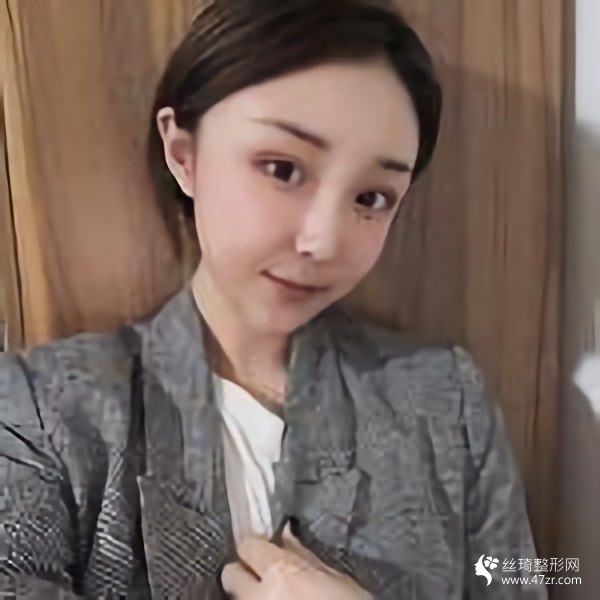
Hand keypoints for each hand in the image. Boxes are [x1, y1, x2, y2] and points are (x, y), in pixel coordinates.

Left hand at [221, 523, 372, 598]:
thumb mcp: (339, 582)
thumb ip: (307, 557)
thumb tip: (288, 535)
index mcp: (283, 573)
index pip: (249, 546)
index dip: (256, 547)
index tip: (262, 549)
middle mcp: (260, 597)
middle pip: (231, 573)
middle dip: (242, 574)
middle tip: (261, 579)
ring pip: (237, 599)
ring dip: (249, 597)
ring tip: (273, 598)